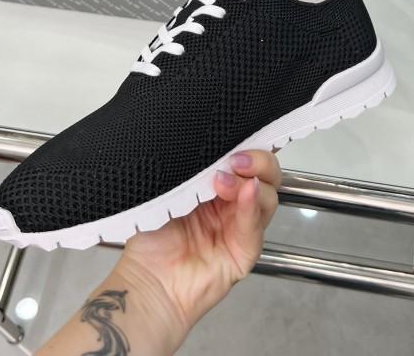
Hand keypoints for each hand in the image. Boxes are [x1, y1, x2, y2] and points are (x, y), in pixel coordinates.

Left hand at [113, 150, 281, 343]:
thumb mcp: (169, 190)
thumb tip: (213, 146)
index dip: (251, 144)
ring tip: (223, 180)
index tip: (243, 131)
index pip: (247, 159)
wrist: (146, 282)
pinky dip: (251, 206)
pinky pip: (255, 226)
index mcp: (217, 184)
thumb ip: (193, 168)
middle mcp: (233, 204)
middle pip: (266, 174)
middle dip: (258, 159)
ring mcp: (241, 226)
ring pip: (267, 195)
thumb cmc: (151, 237)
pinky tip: (244, 194)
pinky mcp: (244, 251)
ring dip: (250, 181)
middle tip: (238, 158)